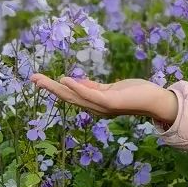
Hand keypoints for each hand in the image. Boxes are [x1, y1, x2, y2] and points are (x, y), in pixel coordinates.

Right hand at [30, 75, 178, 129]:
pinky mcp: (109, 101)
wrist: (155, 100)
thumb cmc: (135, 93)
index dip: (55, 87)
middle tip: (32, 78)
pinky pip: (89, 93)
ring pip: (73, 96)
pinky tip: (65, 80)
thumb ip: (93, 87)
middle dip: (49, 87)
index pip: (71, 94)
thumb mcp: (110, 89)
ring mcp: (101, 106)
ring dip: (56, 87)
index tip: (40, 79)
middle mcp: (94, 107)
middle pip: (67, 97)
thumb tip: (74, 81)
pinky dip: (76, 87)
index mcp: (94, 103)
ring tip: (41, 79)